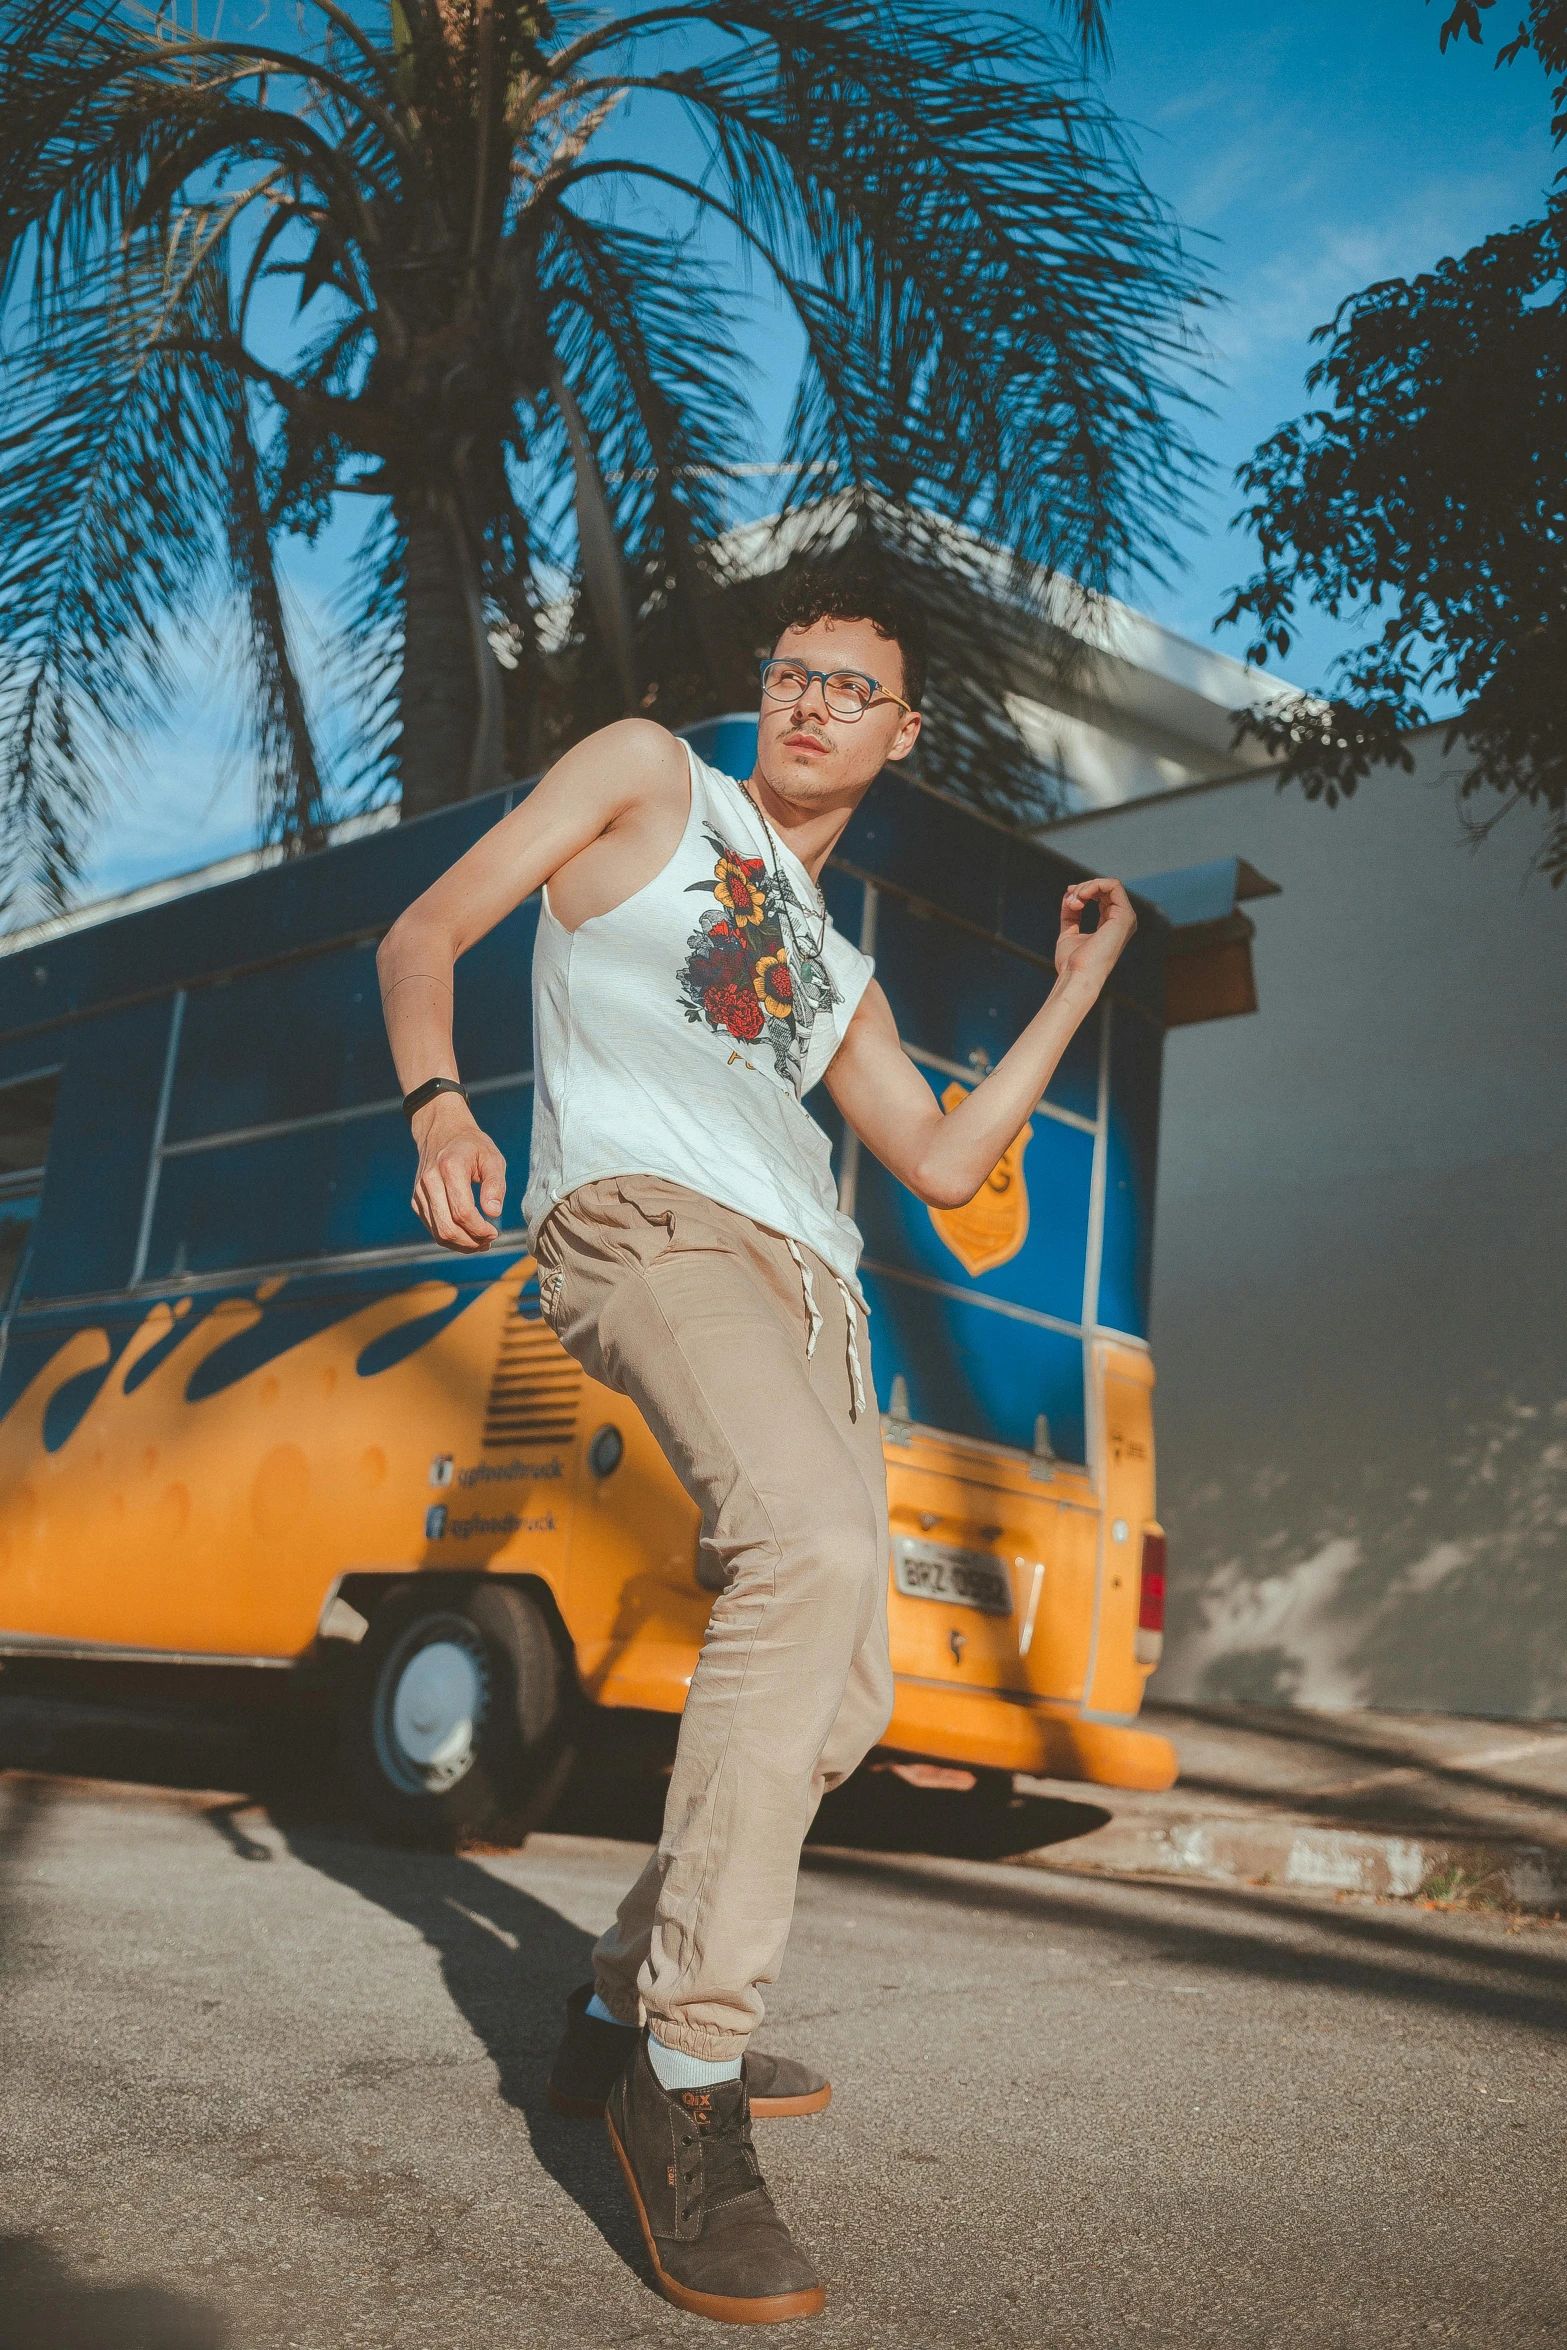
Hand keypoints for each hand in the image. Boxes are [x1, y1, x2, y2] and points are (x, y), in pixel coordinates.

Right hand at [410, 1094, 507, 1250]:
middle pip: (447, 1227)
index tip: (494, 1231)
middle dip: (471, 1242)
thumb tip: (494, 1213)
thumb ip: (496, 1184)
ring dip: (461, 1244)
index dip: (480, 1229)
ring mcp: (420, 1193)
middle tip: (489, 1240)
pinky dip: (451, 1238)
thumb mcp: (492, 1158)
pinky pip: (432, 1228)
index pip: (462, 1212)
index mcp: (450, 1168)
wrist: (442, 1132)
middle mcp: (429, 1181)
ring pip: (438, 1233)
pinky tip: (467, 1235)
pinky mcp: (416, 1201)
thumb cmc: (472, 1146)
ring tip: (480, 1242)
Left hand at [1055, 876, 1136, 993]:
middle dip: (1083, 889)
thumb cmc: (1072, 963)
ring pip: (1110, 884)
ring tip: (1074, 901)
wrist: (1077, 975)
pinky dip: (1094, 885)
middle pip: (1105, 889)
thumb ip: (1071, 914)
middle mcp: (1122, 921)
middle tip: (1070, 902)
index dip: (1084, 891)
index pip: (1101, 897)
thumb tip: (1069, 894)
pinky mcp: (1125, 916)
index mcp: (1111, 925)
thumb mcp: (1069, 932)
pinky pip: (1114, 885)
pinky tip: (1082, 896)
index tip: (1068, 898)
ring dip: (1086, 887)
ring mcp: (1126, 918)